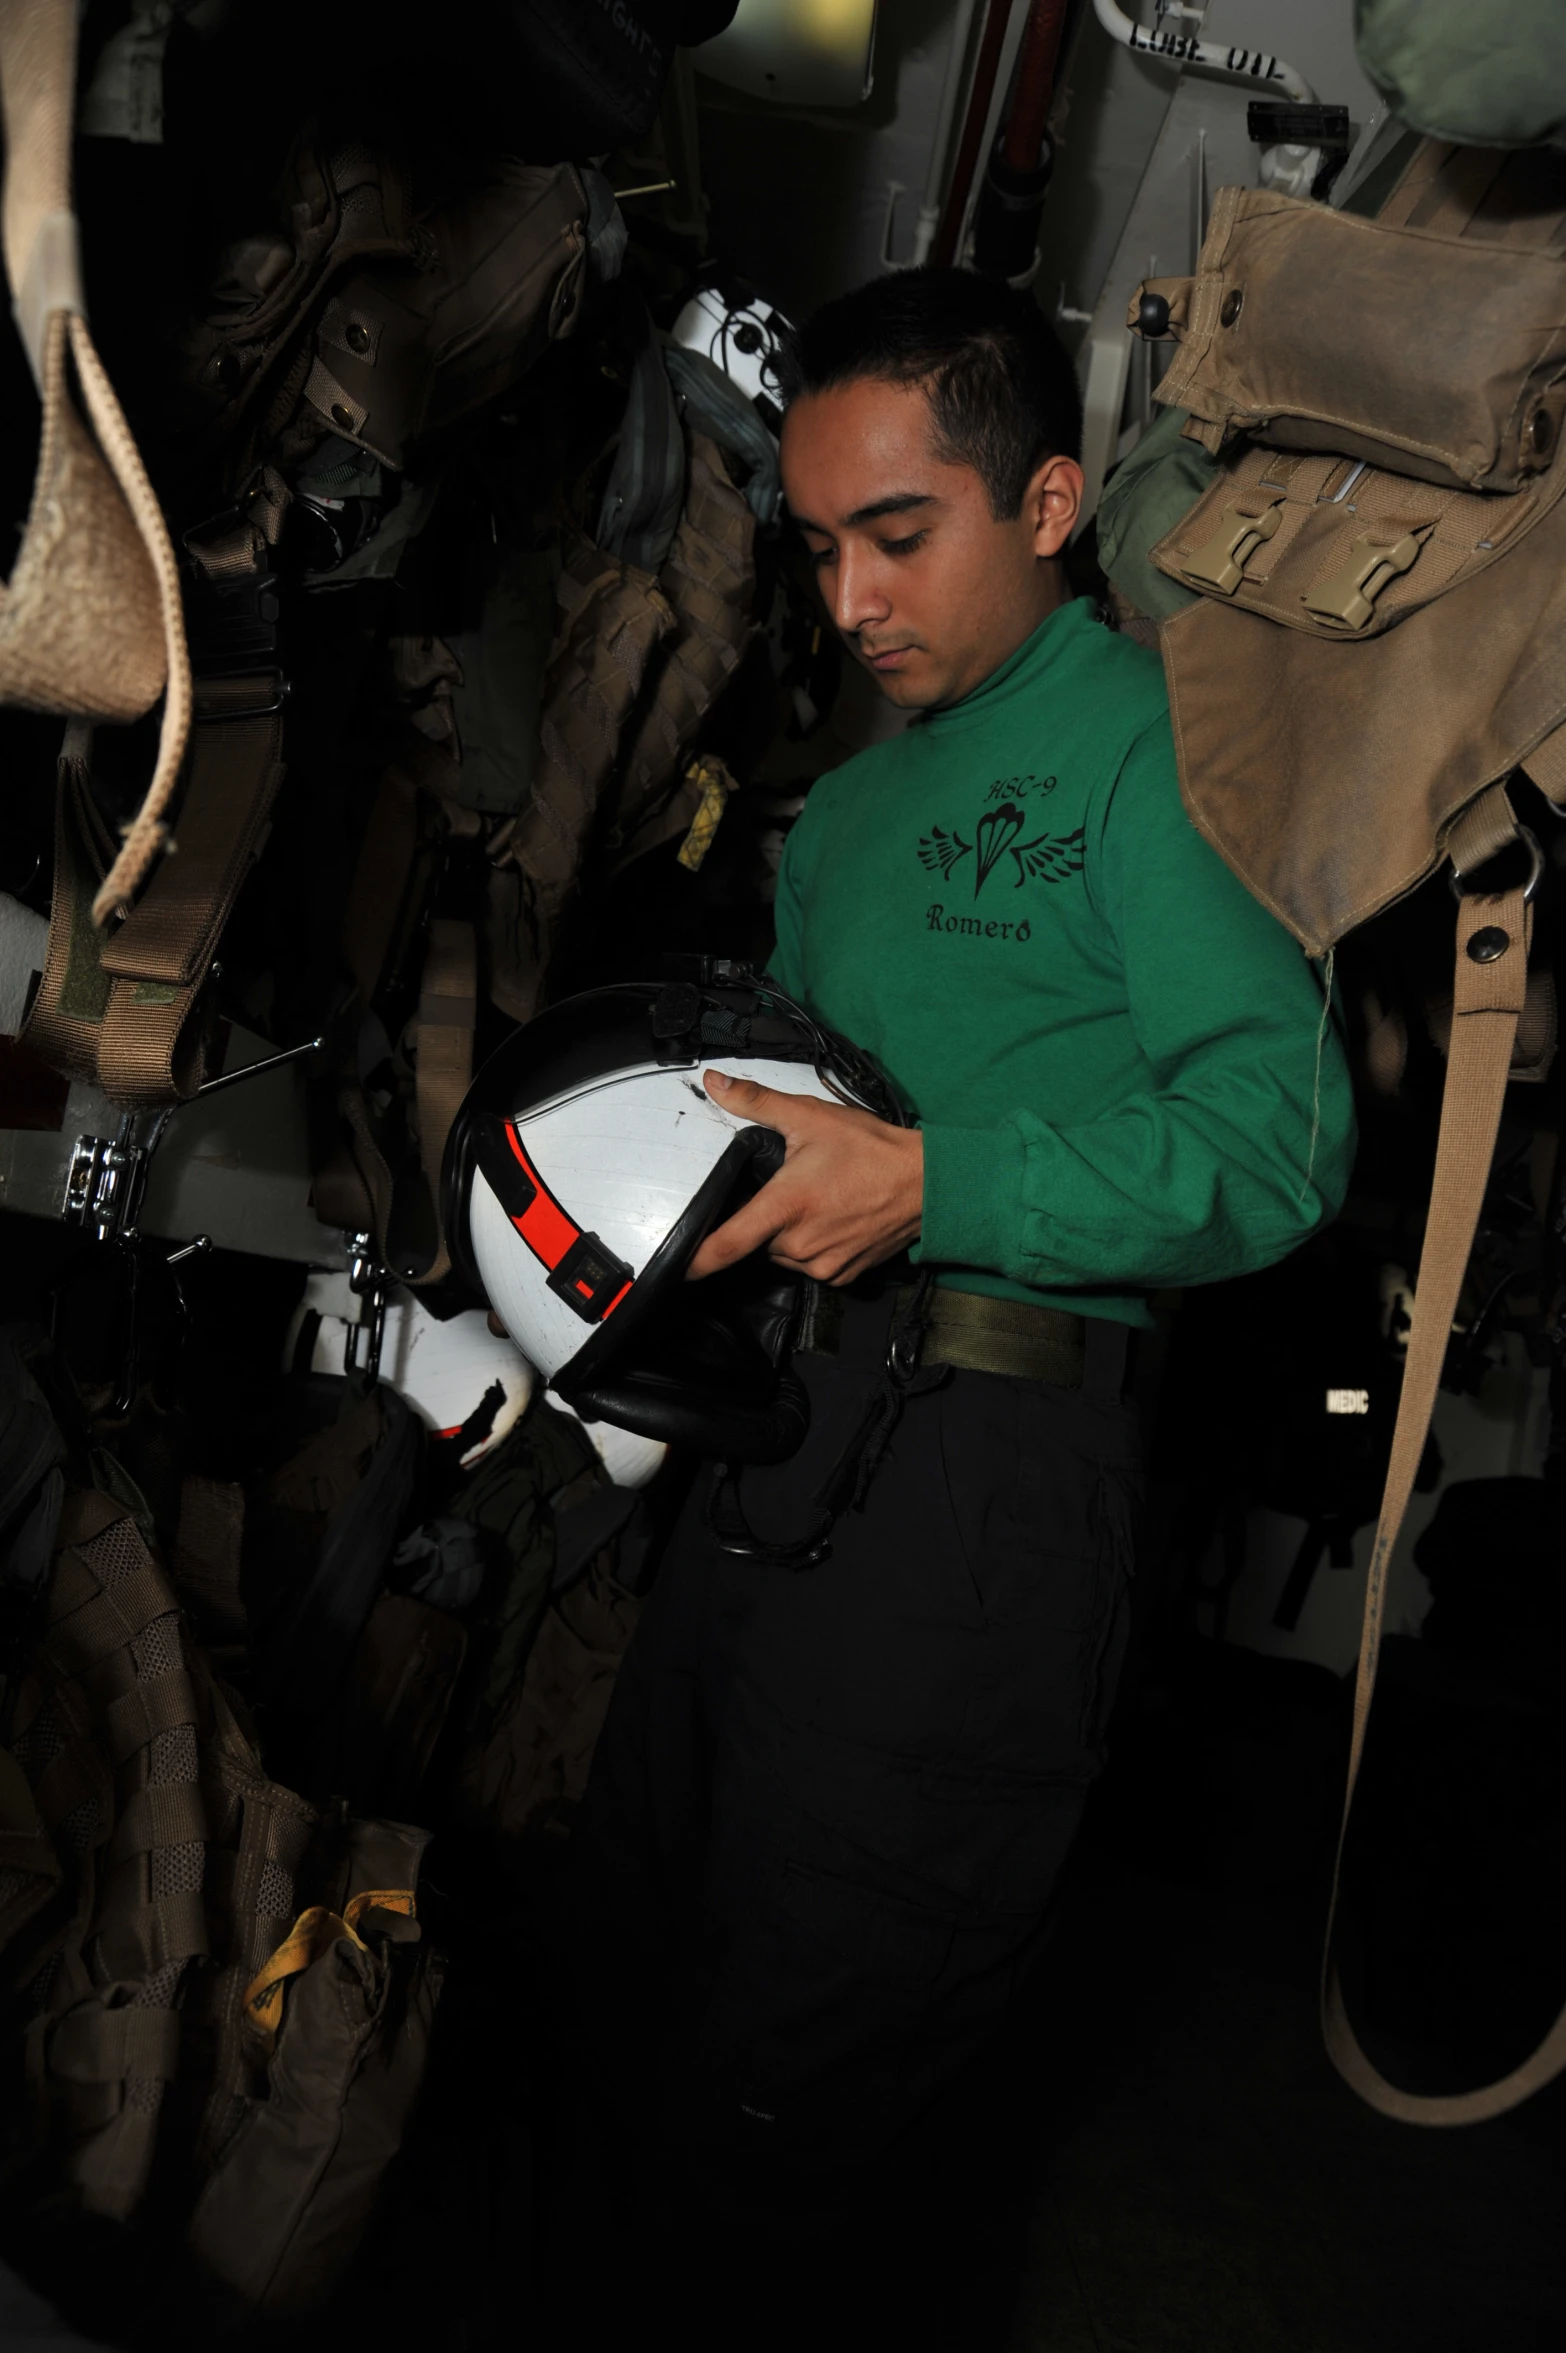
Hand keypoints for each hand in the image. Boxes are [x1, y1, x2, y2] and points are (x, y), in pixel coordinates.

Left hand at [686, 1071, 922, 1285]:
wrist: (927, 1183)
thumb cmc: (874, 1151)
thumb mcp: (810, 1117)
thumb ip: (755, 1100)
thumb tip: (716, 1084)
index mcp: (786, 1206)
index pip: (728, 1244)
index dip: (698, 1260)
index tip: (678, 1269)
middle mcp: (801, 1242)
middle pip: (759, 1240)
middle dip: (768, 1217)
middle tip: (798, 1188)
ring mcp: (824, 1264)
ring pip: (785, 1254)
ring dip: (791, 1233)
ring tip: (822, 1201)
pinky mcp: (844, 1275)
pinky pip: (813, 1265)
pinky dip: (816, 1245)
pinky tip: (836, 1219)